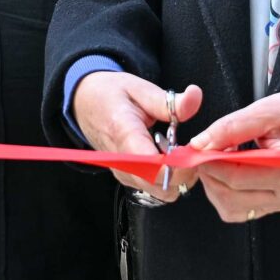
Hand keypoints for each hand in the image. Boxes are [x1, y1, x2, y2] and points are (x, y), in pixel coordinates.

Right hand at [73, 72, 202, 201]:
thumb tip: (195, 95)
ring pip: (161, 191)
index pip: (153, 166)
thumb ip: (169, 100)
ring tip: (180, 151)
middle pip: (161, 186)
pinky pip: (154, 187)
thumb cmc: (111, 94)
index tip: (194, 152)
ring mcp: (123, 172)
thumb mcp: (140, 88)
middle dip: (185, 173)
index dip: (179, 167)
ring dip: (178, 177)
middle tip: (191, 150)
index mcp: (124, 134)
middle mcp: (121, 162)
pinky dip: (169, 178)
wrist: (83, 103)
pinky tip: (169, 156)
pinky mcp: (126, 177)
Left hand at [189, 90, 279, 224]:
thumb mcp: (269, 109)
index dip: (211, 164)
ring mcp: (278, 203)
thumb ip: (234, 126)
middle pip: (231, 196)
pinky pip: (236, 210)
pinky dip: (222, 193)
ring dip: (213, 185)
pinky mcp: (270, 205)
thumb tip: (202, 143)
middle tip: (200, 150)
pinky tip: (225, 171)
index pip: (240, 176)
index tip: (194, 150)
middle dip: (209, 174)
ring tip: (217, 157)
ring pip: (230, 207)